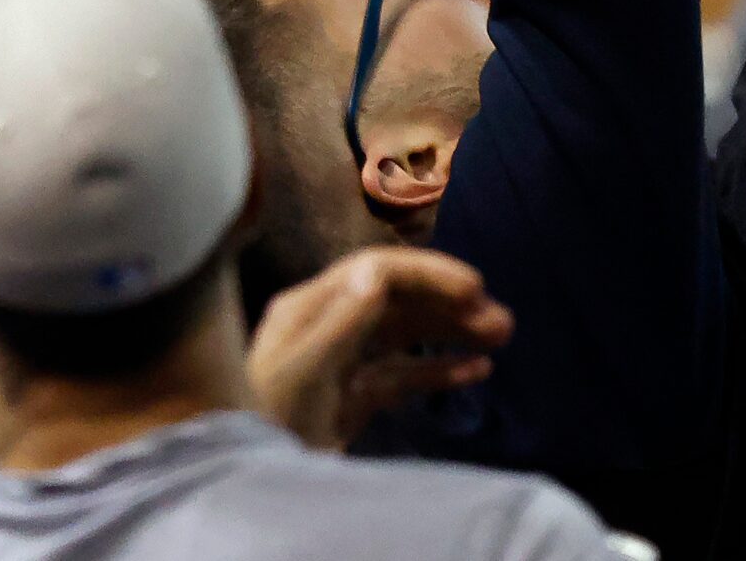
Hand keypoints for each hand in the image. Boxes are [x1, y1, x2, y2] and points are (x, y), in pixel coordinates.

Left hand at [248, 245, 514, 450]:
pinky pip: (402, 376)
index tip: (474, 287)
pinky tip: (475, 370)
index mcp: (310, 306)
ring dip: (452, 333)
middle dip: (449, 305)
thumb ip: (340, 323)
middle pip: (397, 302)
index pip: (378, 271)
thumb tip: (378, 272)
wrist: (245, 473)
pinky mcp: (352, 398)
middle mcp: (327, 326)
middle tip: (501, 320)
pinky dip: (438, 370)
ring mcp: (342, 363)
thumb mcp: (301, 371)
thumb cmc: (264, 417)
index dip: (428, 274)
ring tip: (501, 335)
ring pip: (406, 337)